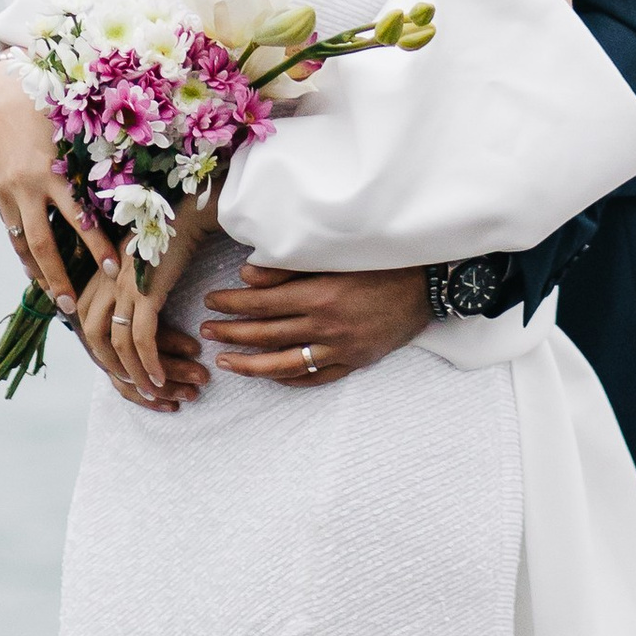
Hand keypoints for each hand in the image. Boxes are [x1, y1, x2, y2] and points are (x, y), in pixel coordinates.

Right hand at [0, 60, 114, 314]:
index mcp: (53, 169)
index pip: (79, 218)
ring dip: (40, 276)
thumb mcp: (73, 125)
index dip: (96, 247)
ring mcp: (8, 193)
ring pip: (25, 245)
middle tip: (74, 308)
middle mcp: (28, 186)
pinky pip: (13, 232)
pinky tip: (36, 274)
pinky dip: (25, 255)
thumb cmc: (45, 101)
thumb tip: (139, 172)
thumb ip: (97, 153)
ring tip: (56, 302)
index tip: (113, 271)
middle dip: (61, 278)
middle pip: (45, 245)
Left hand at [85, 190, 216, 409]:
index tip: (116, 369)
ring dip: (134, 373)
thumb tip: (124, 312)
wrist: (186, 211)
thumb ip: (122, 282)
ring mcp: (123, 286)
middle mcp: (105, 281)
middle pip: (92, 335)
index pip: (85, 321)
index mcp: (98, 273)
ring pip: (119, 343)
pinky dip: (150, 363)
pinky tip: (161, 378)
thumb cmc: (166, 236)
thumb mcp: (134, 261)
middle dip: (110, 366)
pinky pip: (143, 338)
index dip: (98, 349)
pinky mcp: (145, 291)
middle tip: (131, 386)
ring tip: (151, 391)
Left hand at [200, 259, 431, 386]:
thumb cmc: (382, 262)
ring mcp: (341, 349)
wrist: (428, 285)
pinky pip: (315, 378)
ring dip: (251, 364)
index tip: (211, 301)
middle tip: (206, 330)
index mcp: (320, 294)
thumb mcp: (336, 255)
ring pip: (285, 364)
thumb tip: (248, 275)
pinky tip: (270, 377)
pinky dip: (290, 380)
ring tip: (226, 362)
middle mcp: (327, 326)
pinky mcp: (355, 362)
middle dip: (231, 332)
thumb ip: (291, 267)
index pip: (262, 304)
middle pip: (267, 334)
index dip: (232, 304)